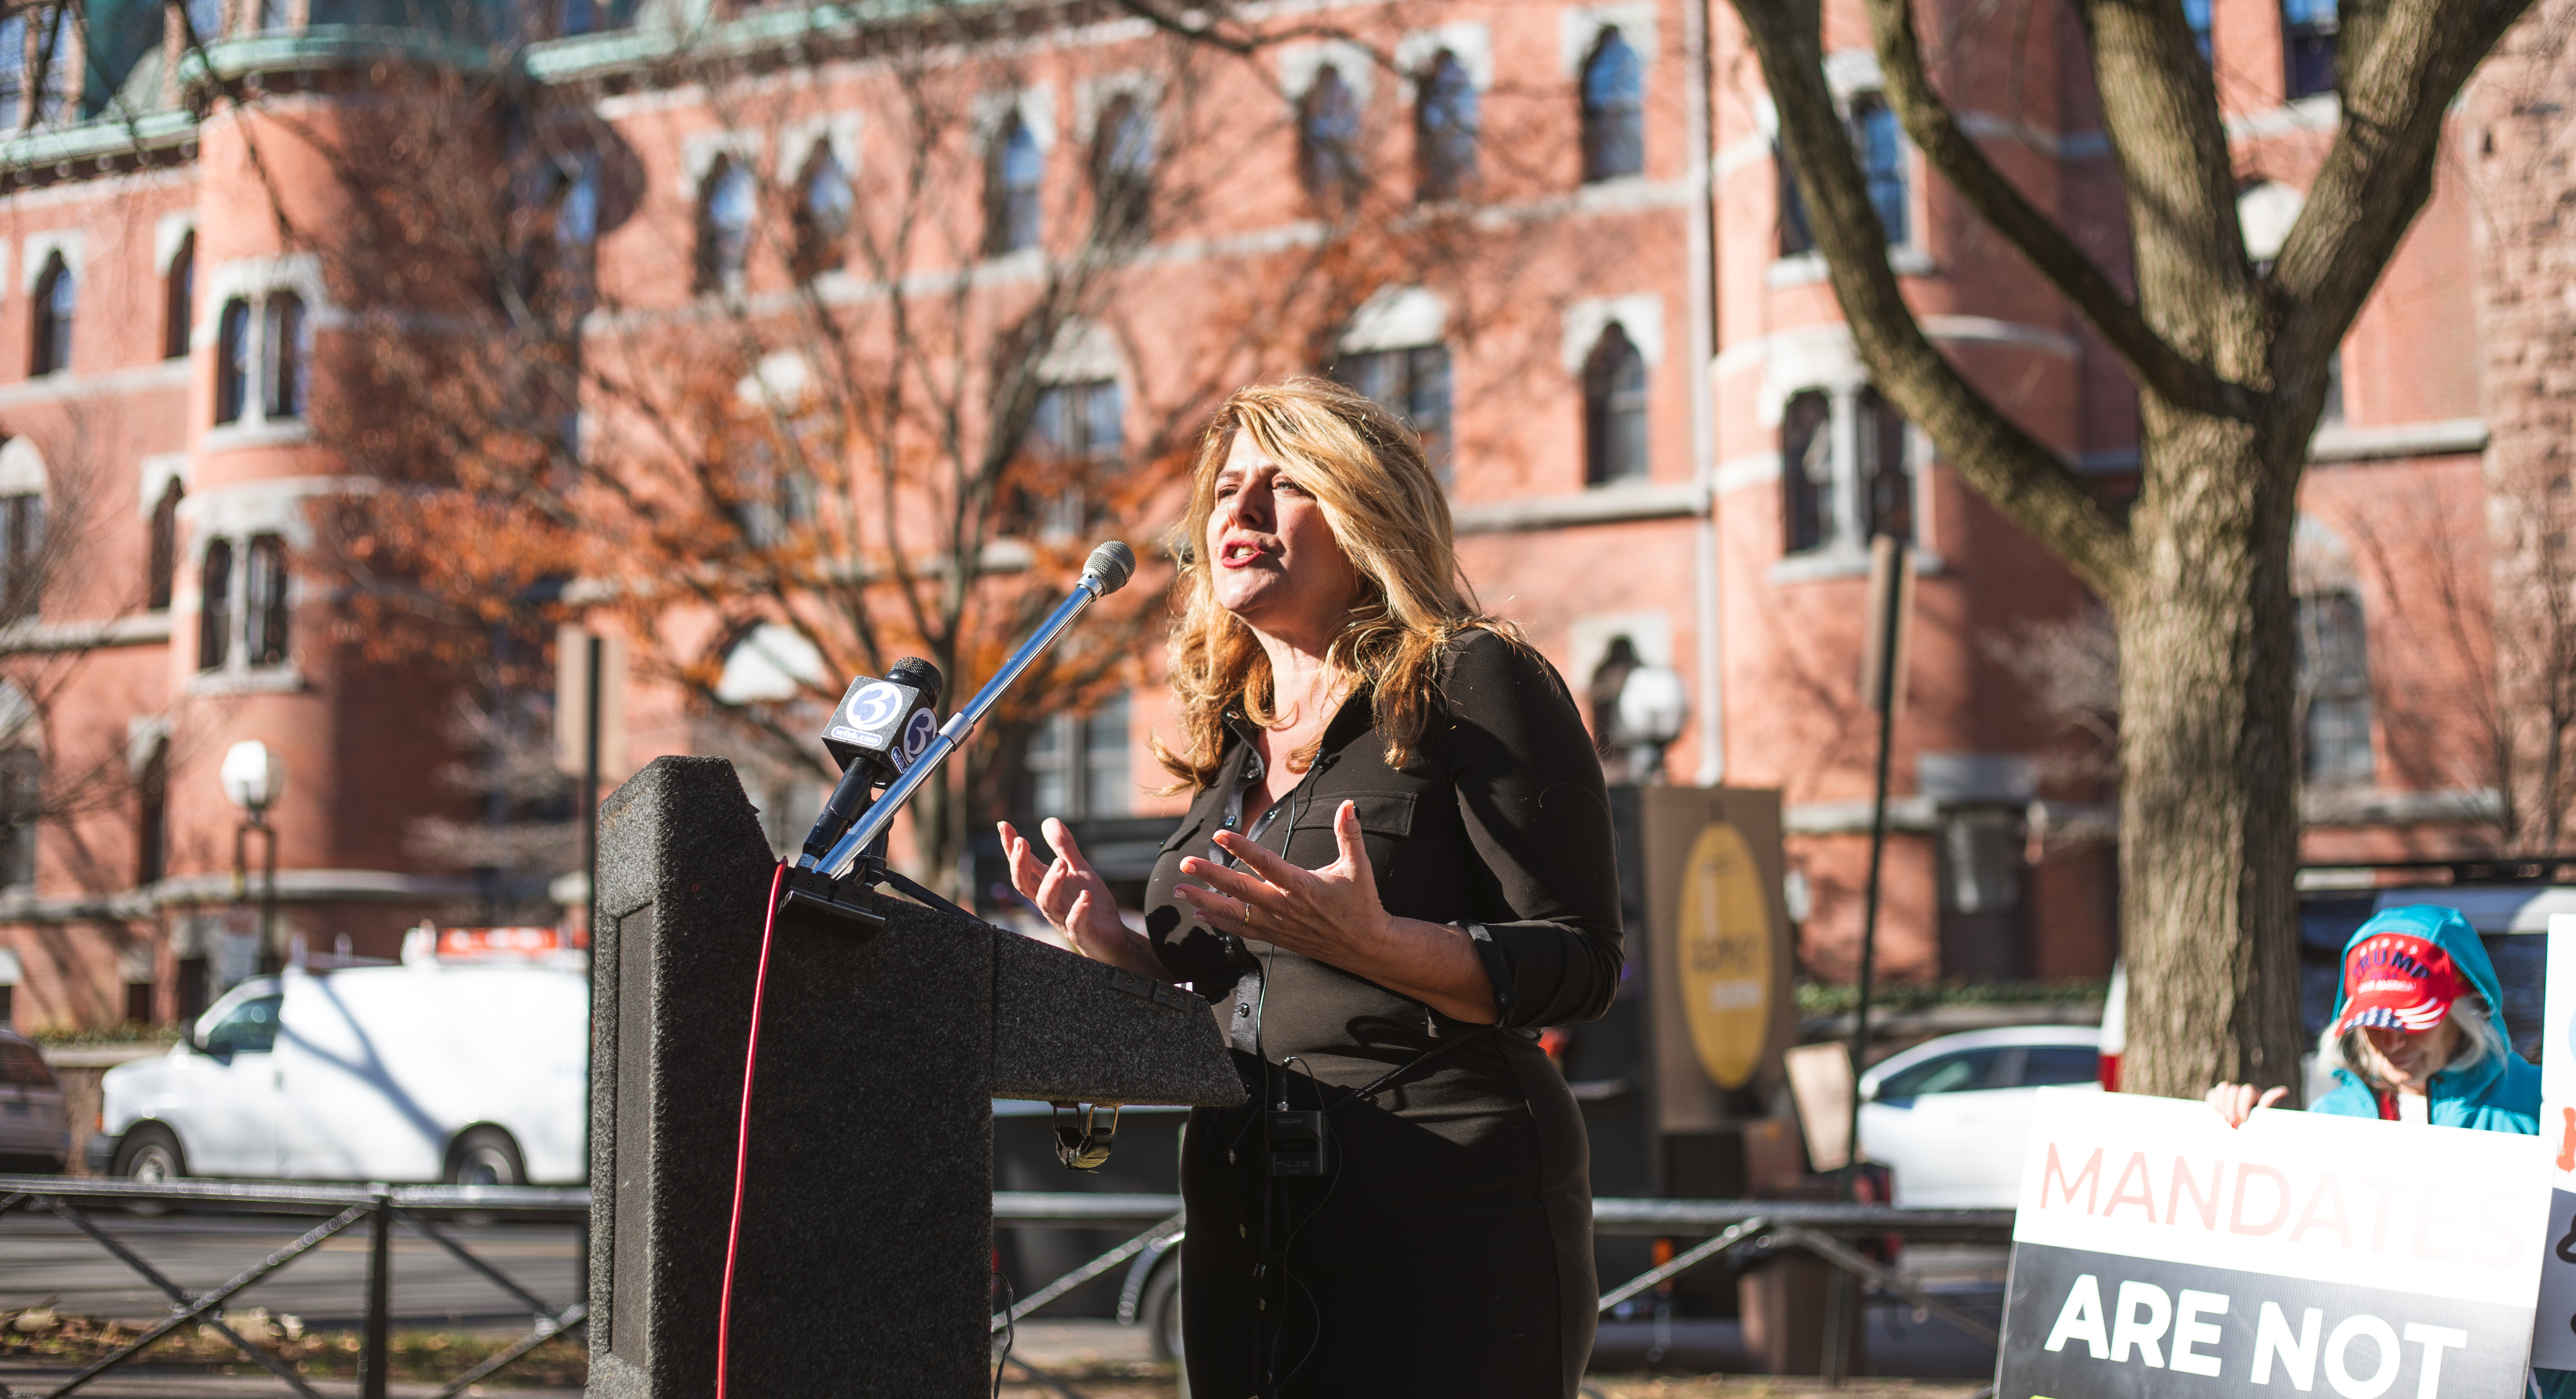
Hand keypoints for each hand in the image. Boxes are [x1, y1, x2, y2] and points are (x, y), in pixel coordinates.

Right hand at [998, 818, 1149, 971]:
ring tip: (1060, 863)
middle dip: (1019, 864)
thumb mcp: (1079, 870)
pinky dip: (1079, 909)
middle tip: (1021, 841)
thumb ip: (1064, 848)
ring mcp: (1063, 919)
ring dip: (1051, 882)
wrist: (1114, 936)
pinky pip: (1075, 922)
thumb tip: (1047, 820)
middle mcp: (1049, 902)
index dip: (1011, 847)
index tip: (1003, 825)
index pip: (1023, 866)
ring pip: (1046, 902)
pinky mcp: (1081, 933)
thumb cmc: (1091, 904)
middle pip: (1024, 884)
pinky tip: (1085, 895)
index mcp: (1046, 886)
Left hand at [1174, 800, 1392, 966]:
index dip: (1242, 849)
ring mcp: (1277, 924)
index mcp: (1302, 886)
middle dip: (1210, 876)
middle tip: (1185, 864)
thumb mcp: (1358, 867)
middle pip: (1240, 890)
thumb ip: (1350, 834)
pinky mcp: (1276, 937)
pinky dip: (1219, 923)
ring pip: (1234, 914)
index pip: (1266, 864)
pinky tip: (1201, 914)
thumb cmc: (1361, 904)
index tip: (1220, 835)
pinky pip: (1241, 930)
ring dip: (1204, 902)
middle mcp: (1284, 906)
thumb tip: (1349, 805)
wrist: (1365, 945)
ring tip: (1180, 890)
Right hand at [2206, 1082, 2287, 1126]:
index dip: (2243, 1104)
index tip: (2244, 1120)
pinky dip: (2214, 1103)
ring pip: (2222, 1089)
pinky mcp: (2218, 1097)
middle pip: (2233, 1090)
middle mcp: (2242, 1090)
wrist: (2249, 1135)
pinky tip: (2217, 1114)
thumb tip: (2284, 1091)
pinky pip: (2212, 1094)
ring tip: (2225, 1121)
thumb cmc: (2259, 1125)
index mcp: (2256, 1094)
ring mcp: (2230, 1092)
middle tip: (2233, 1125)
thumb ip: (2269, 1104)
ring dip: (2222, 1105)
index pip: (2248, 1091)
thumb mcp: (2265, 1117)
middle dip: (2232, 1109)